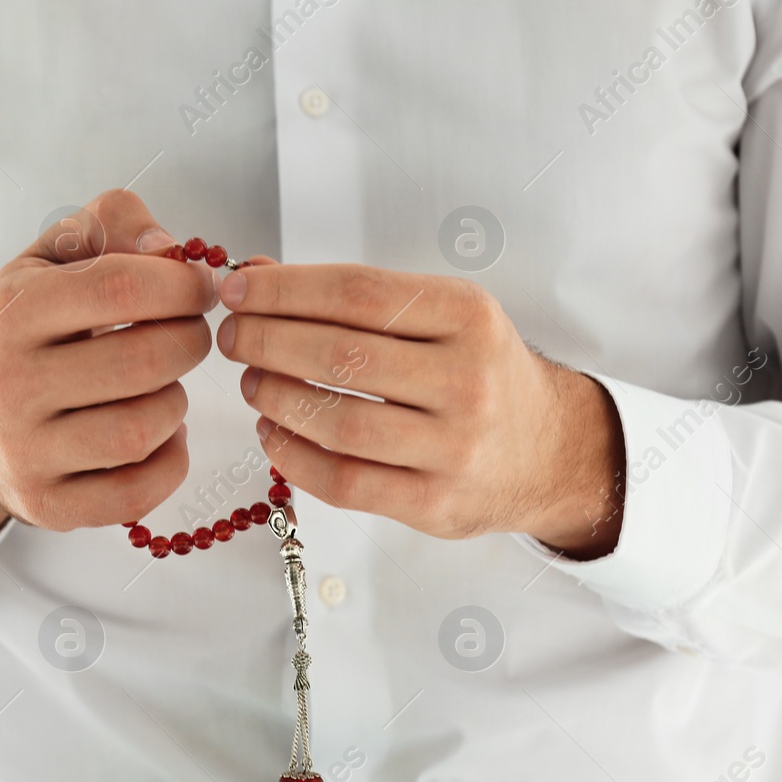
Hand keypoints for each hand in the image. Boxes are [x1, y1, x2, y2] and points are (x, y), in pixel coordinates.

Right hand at [0, 189, 216, 544]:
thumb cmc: (27, 331)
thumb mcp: (50, 258)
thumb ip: (111, 223)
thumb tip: (171, 249)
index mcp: (12, 313)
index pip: (122, 286)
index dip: (182, 283)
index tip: (198, 287)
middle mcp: (9, 386)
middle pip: (143, 362)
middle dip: (188, 341)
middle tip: (187, 334)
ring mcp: (25, 454)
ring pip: (143, 430)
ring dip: (175, 402)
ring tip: (161, 385)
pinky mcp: (48, 506)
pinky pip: (138, 491)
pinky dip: (169, 459)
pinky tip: (158, 433)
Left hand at [216, 263, 625, 556]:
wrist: (548, 451)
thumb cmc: (477, 373)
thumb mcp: (438, 316)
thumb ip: (351, 297)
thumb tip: (255, 277)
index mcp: (468, 315)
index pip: (357, 293)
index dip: (284, 290)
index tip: (237, 288)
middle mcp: (468, 379)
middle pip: (341, 354)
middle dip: (267, 341)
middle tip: (234, 338)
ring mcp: (455, 447)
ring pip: (338, 421)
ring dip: (276, 397)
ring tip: (253, 383)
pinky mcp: (435, 504)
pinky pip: (345, 482)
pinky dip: (294, 456)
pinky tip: (274, 433)